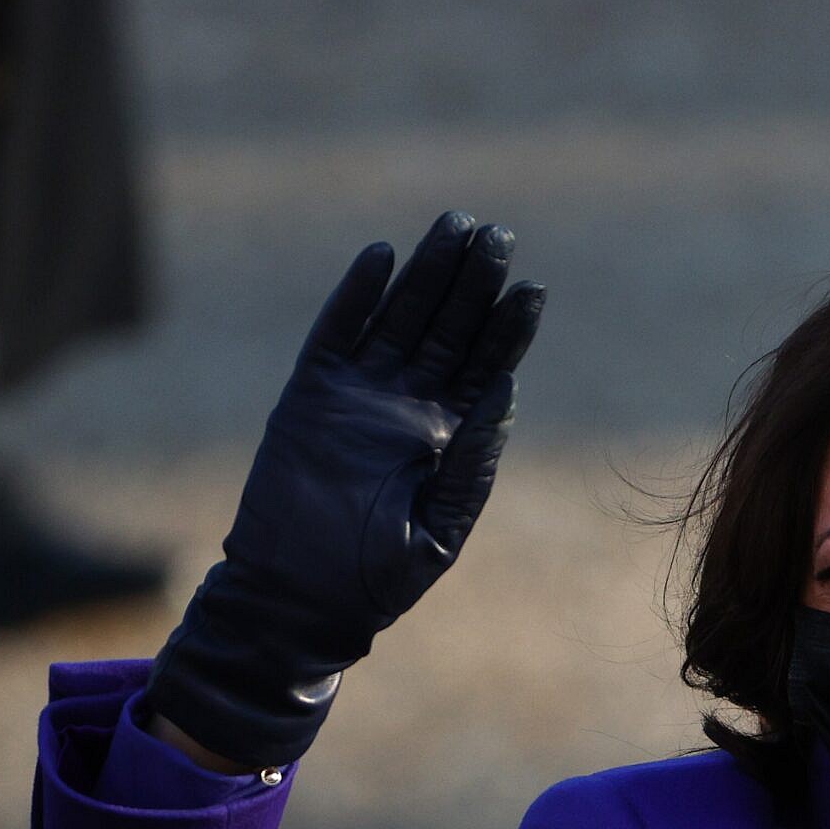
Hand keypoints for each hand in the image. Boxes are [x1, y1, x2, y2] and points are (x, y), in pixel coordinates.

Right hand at [146, 211, 546, 769]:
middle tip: (497, 235)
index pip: (485, 365)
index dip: (508, 327)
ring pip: (399, 316)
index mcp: (445, 438)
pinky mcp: (309, 395)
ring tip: (456, 226)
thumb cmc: (372, 581)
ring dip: (426, 272)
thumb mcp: (438, 529)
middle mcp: (405, 406)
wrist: (297, 602)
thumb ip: (470, 464)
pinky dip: (355, 294)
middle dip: (473, 281)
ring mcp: (357, 395)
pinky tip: (381, 255)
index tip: (533, 288)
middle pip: (447, 327)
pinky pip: (335, 333)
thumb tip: (505, 388)